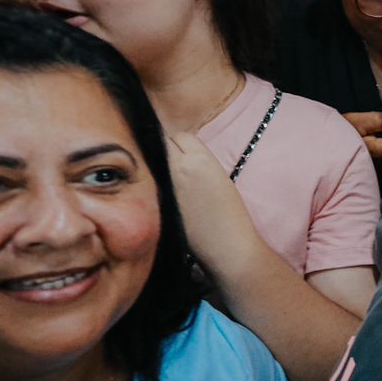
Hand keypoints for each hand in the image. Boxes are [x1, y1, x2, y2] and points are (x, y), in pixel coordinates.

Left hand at [164, 131, 262, 268]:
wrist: (226, 244)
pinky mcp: (157, 200)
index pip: (181, 137)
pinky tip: (166, 195)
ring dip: (159, 166)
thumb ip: (198, 162)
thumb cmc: (230, 213)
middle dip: (167, 150)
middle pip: (163, 144)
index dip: (184, 146)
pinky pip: (151, 181)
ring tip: (171, 182)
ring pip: (153, 162)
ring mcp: (165, 183)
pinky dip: (156, 183)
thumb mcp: (219, 177)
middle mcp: (179, 167)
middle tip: (174, 166)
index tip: (186, 155)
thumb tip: (178, 154)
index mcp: (201, 159)